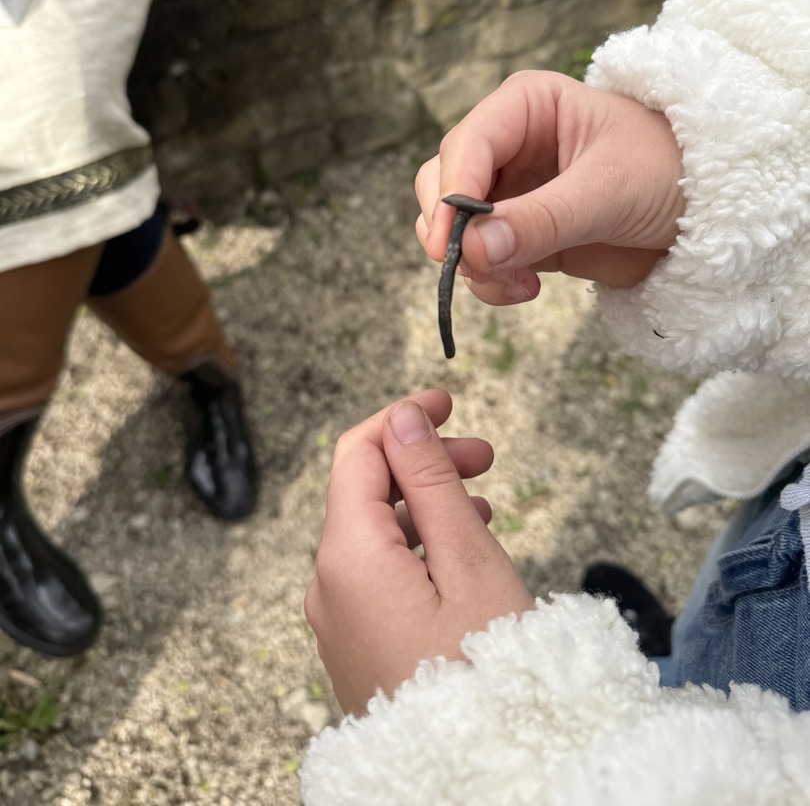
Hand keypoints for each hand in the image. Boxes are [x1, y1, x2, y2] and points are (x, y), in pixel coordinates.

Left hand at [305, 390, 533, 715]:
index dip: (402, 417)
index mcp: (347, 556)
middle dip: (422, 462)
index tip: (448, 402)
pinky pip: (378, 574)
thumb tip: (402, 417)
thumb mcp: (468, 560)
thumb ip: (429, 481)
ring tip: (484, 507)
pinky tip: (460, 554)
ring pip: (375, 533)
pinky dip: (418, 547)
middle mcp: (329, 585)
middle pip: (366, 491)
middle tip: (485, 458)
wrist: (476, 776)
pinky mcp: (358, 646)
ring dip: (425, 505)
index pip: (358, 453)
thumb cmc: (485, 672)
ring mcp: (339, 620)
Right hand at [415, 70, 684, 303]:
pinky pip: (479, 258)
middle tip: (477, 267)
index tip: (450, 242)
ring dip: (471, 262)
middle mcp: (508, 144)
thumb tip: (472, 249)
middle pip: (443, 183)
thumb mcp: (609, 191)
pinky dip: (489, 280)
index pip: (467, 144)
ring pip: (452, 226)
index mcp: (527, 106)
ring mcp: (510, 191)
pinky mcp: (520, 232)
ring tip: (517, 284)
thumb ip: (541, 220)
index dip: (452, 192)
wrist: (711, 215)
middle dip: (453, 230)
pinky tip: (525, 289)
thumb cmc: (670, 172)